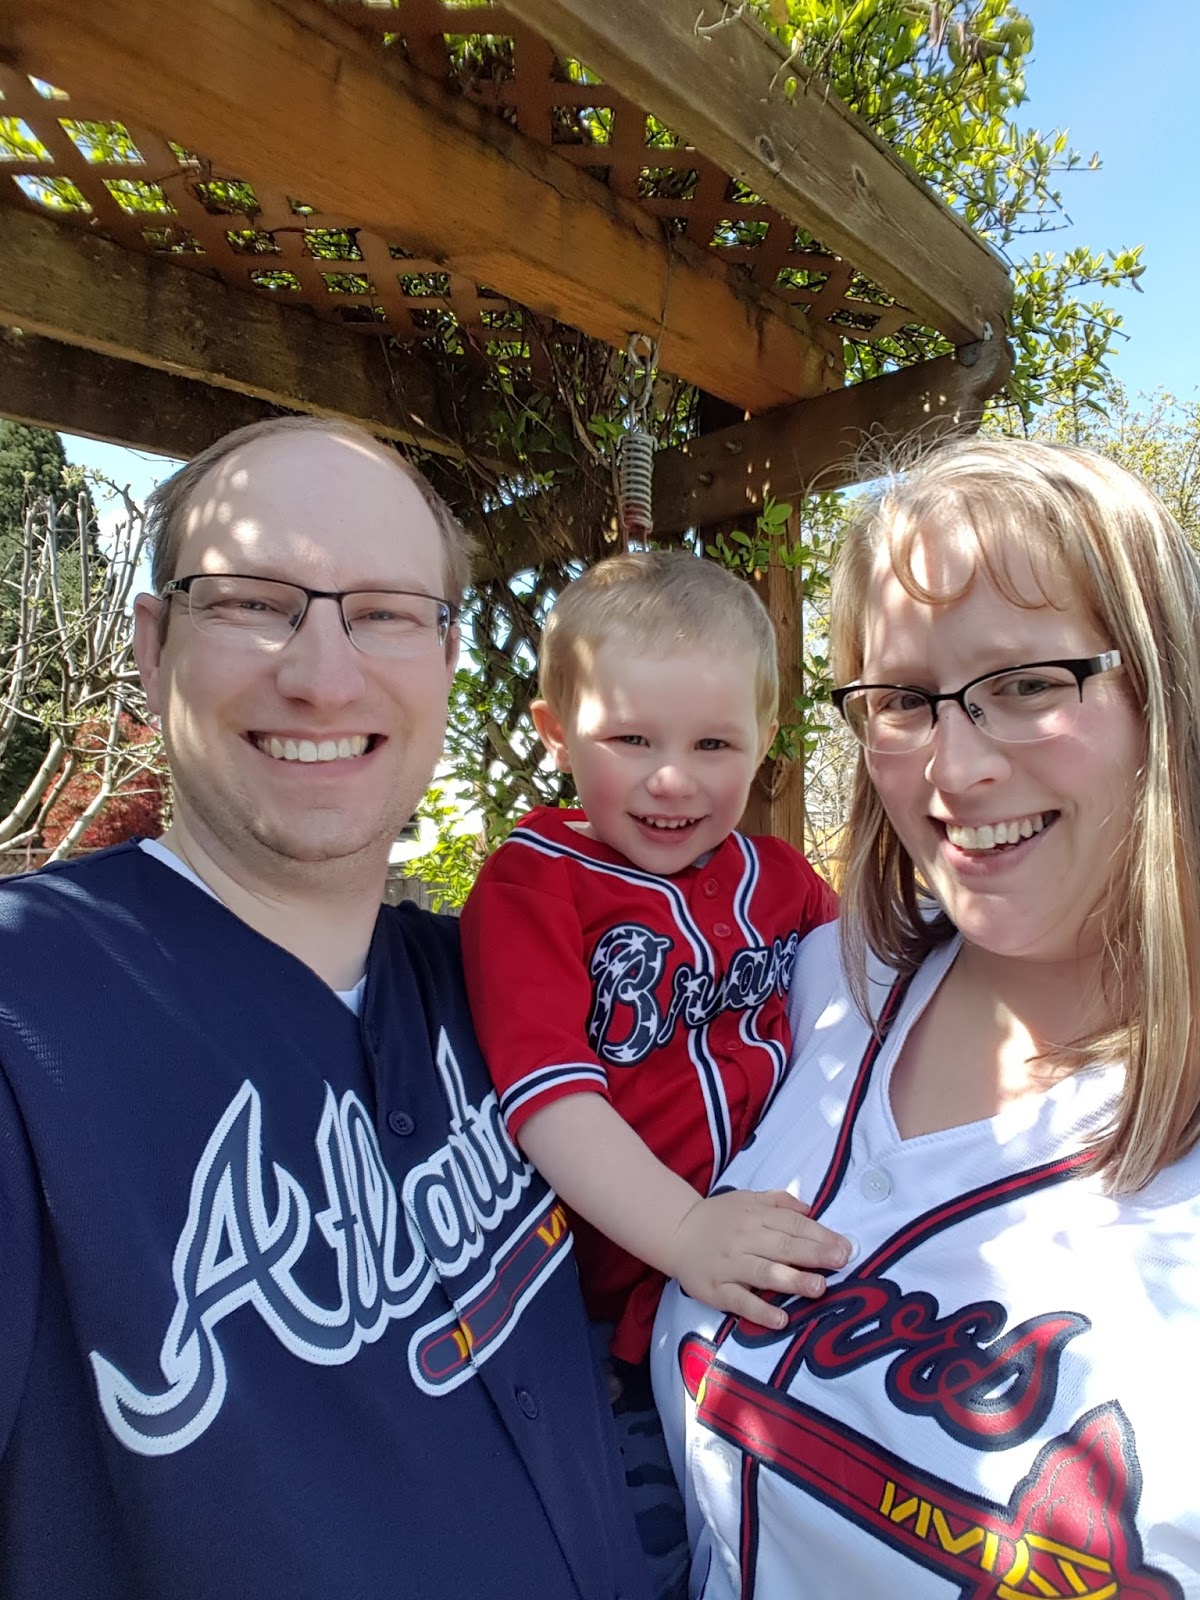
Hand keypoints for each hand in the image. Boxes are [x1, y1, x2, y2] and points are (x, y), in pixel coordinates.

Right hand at [666, 1189, 850, 1330]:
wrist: (676, 1232)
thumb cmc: (719, 1218)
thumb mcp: (747, 1199)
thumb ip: (779, 1201)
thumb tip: (811, 1209)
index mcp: (755, 1216)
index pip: (793, 1225)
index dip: (820, 1235)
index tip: (846, 1246)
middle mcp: (745, 1240)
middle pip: (783, 1247)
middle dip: (815, 1254)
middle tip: (841, 1261)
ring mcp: (730, 1266)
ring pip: (765, 1274)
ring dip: (793, 1280)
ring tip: (819, 1287)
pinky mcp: (717, 1290)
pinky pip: (740, 1302)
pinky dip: (761, 1311)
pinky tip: (781, 1319)